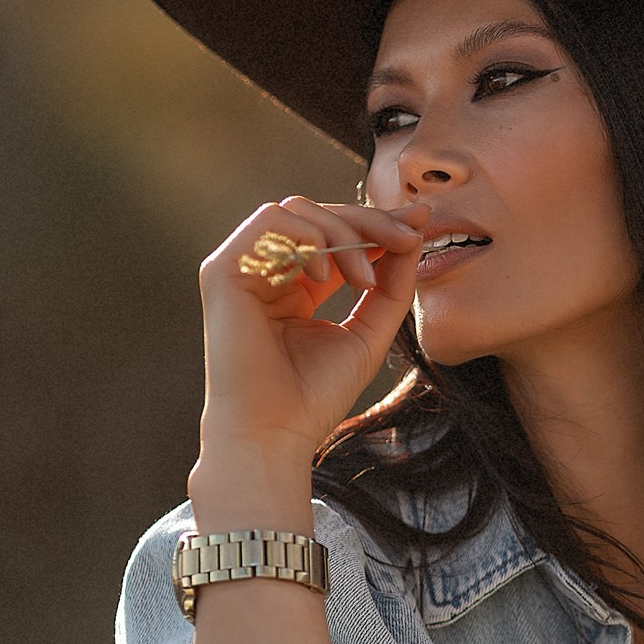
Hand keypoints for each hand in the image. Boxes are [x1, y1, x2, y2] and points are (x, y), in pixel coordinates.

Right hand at [197, 197, 423, 467]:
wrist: (274, 433)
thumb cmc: (314, 396)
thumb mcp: (369, 331)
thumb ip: (392, 282)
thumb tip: (414, 231)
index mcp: (297, 286)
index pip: (337, 235)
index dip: (378, 223)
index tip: (420, 222)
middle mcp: (268, 272)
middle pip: (320, 214)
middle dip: (370, 222)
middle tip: (405, 241)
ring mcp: (244, 269)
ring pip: (298, 210)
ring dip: (342, 234)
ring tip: (364, 280)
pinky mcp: (223, 270)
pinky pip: (270, 220)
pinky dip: (307, 237)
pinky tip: (322, 278)